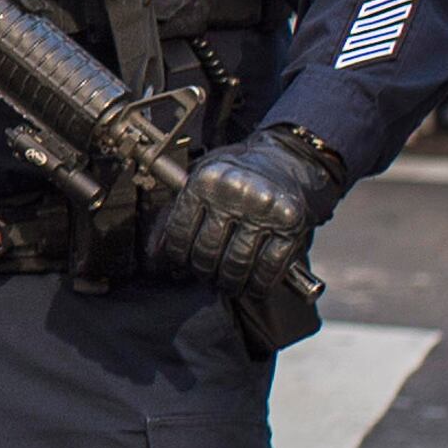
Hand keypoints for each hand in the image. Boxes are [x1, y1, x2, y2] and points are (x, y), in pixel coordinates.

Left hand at [148, 125, 340, 294]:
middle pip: (207, 251)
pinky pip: (270, 266)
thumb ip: (176, 214)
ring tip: (228, 284)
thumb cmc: (238, 175)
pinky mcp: (292, 224)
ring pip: (237, 263)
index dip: (177, 255)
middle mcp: (236, 193)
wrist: (288, 160)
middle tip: (206, 275)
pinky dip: (260, 284)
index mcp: (207, 180)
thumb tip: (156, 255)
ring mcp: (266, 209)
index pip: (178, 231)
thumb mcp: (201, 182)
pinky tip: (253, 287)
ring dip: (230, 282)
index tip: (181, 263)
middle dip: (203, 271)